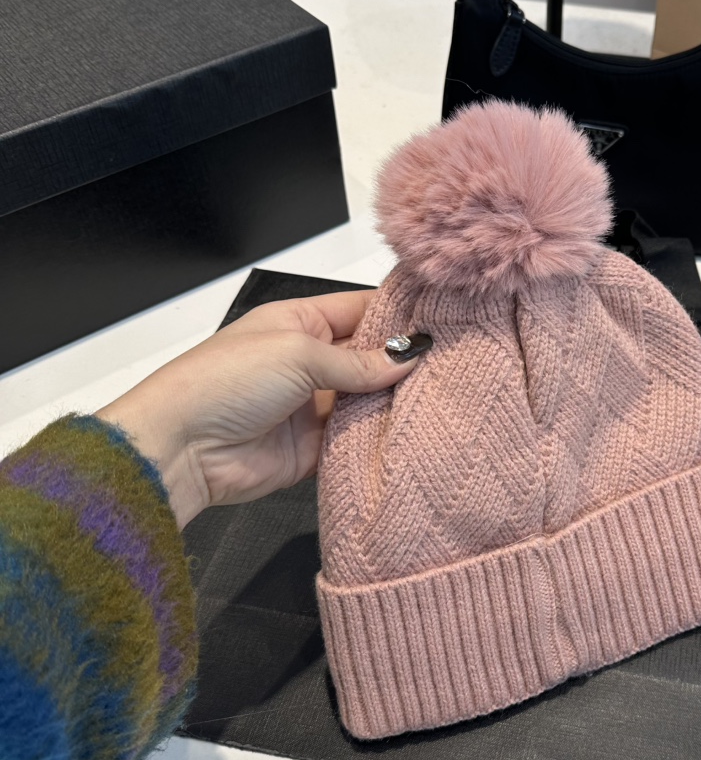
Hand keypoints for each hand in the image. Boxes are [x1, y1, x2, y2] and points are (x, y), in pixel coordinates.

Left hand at [97, 290, 427, 528]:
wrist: (181, 450)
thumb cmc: (229, 381)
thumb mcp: (297, 354)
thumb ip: (357, 361)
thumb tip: (411, 358)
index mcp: (300, 322)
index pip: (361, 310)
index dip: (401, 314)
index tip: (447, 318)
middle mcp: (311, 361)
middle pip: (371, 357)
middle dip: (406, 361)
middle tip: (460, 363)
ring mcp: (314, 406)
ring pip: (369, 400)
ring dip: (398, 401)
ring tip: (451, 397)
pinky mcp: (317, 449)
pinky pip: (357, 440)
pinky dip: (381, 438)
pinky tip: (420, 433)